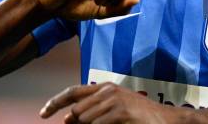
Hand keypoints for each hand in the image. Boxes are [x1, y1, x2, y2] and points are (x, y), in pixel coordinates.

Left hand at [39, 82, 184, 123]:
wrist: (165, 120)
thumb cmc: (139, 119)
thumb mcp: (112, 112)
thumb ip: (91, 112)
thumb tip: (66, 120)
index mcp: (105, 87)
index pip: (72, 92)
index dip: (55, 102)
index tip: (42, 113)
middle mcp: (107, 90)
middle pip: (76, 111)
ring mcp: (113, 99)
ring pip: (84, 120)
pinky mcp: (119, 111)